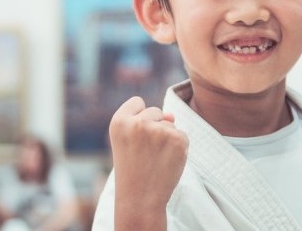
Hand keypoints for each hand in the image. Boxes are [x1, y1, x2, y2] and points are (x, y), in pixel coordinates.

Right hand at [109, 97, 187, 229]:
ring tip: (155, 159)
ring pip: (170, 124)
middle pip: (156, 111)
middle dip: (155, 128)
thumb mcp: (129, 142)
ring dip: (167, 139)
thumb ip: (146, 122)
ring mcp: (157, 130)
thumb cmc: (132, 171)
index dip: (139, 118)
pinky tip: (167, 162)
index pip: (137, 102)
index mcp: (118, 121)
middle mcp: (137, 122)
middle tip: (145, 153)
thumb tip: (172, 115)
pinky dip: (178, 148)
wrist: (140, 199)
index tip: (135, 137)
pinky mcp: (176, 139)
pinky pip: (182, 135)